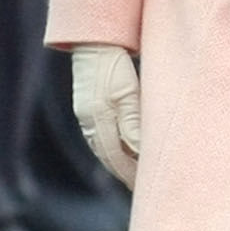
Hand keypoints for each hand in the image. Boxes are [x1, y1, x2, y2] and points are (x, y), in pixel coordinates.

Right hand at [69, 45, 141, 188]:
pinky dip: (112, 149)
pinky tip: (122, 152)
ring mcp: (85, 117)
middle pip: (108, 157)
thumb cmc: (115, 65)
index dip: (129, 173)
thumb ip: (133, 123)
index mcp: (98, 119)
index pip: (115, 157)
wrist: (94, 43)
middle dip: (124, 173)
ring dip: (118, 162)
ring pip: (103, 149)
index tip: (144, 185)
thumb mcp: (129, 93)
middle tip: (141, 186)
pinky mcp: (86, 111)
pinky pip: (99, 138)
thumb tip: (138, 152)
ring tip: (134, 174)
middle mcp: (89, 122)